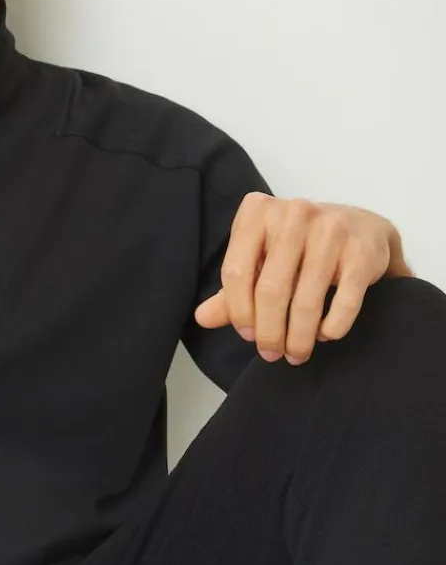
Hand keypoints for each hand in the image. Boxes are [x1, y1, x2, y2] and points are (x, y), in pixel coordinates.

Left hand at [193, 193, 414, 364]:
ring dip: (299, 338)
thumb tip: (202, 318)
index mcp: (258, 211)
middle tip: (271, 353)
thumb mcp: (261, 260)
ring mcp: (331, 229)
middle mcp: (294, 213)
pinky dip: (330, 328)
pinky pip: (343, 303)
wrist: (361, 229)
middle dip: (269, 332)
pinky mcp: (362, 251)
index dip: (238, 311)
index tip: (247, 334)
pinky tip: (324, 335)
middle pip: (270, 290)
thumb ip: (231, 290)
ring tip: (296, 353)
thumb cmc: (299, 249)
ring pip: (306, 301)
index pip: (236, 271)